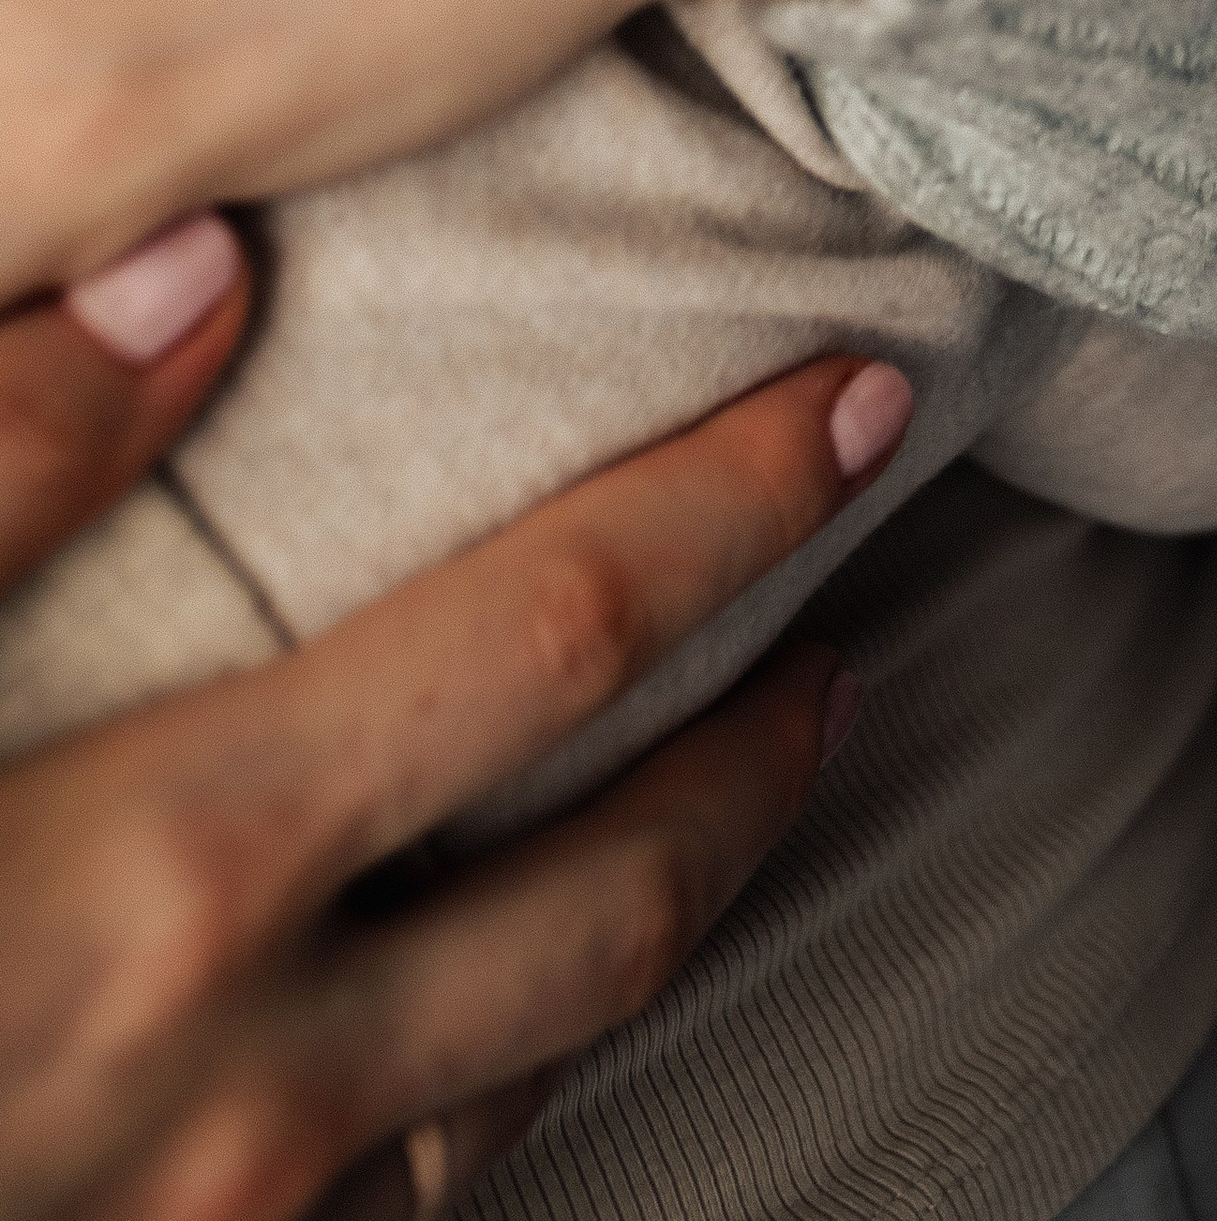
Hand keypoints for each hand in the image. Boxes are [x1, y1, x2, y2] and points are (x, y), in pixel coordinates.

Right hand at [0, 219, 910, 1220]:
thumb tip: (199, 271)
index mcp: (180, 872)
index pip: (565, 631)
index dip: (734, 501)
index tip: (857, 403)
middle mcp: (249, 1088)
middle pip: (615, 894)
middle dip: (757, 751)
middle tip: (850, 638)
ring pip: (518, 1085)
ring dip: (640, 945)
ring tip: (709, 827)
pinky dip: (452, 1121)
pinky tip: (444, 1064)